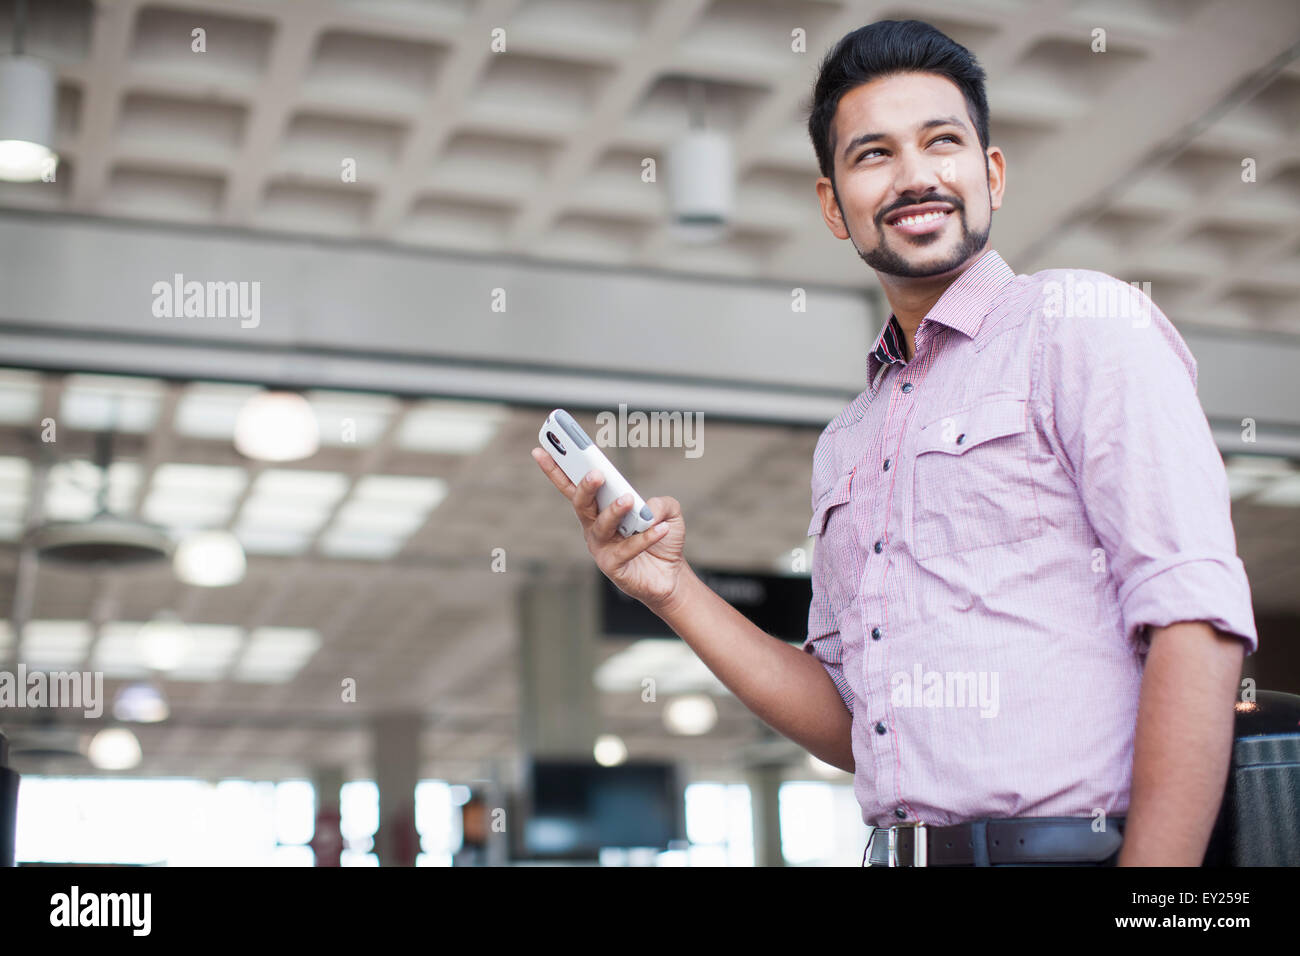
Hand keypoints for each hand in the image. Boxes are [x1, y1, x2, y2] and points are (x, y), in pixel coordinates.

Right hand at [530, 447, 686, 612]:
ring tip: (628, 499)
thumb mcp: (667, 511)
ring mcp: (601, 548)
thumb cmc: (662, 539)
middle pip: (581, 504)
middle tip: (596, 474)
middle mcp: (594, 528)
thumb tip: (648, 507)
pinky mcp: (613, 567)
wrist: (671, 575)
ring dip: (614, 510)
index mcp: (599, 509)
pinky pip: (627, 549)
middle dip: (585, 487)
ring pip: (602, 526)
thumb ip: (661, 502)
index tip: (540, 450)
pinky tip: (659, 527)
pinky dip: (644, 537)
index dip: (555, 469)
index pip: (573, 486)